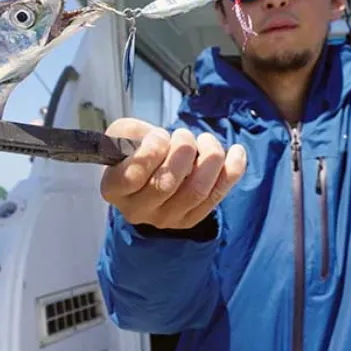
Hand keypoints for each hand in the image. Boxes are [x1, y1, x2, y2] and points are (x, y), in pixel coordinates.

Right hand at [100, 117, 246, 229]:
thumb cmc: (135, 149)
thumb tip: (158, 139)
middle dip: (182, 150)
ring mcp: (166, 219)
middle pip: (167, 183)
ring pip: (196, 191)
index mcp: (115, 189)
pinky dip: (232, 171)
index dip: (151, 151)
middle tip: (183, 136)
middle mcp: (137, 210)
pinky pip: (216, 196)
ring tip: (205, 141)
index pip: (132, 176)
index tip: (159, 135)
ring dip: (208, 158)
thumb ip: (132, 131)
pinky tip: (236, 152)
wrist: (149, 170)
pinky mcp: (190, 219)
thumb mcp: (123, 133)